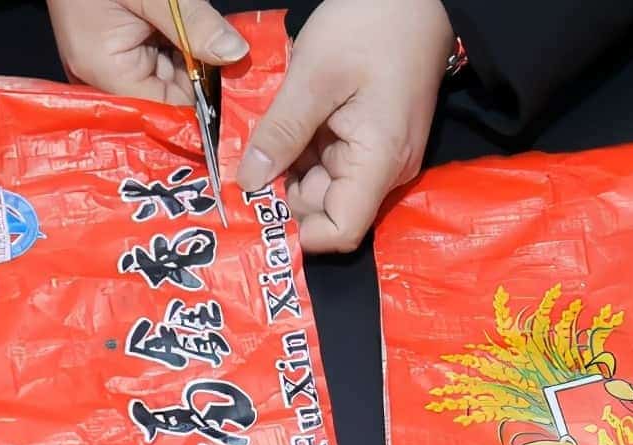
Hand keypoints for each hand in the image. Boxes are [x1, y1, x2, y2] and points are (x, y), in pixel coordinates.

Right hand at [46, 0, 248, 104]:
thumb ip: (193, 24)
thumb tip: (235, 54)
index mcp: (104, 71)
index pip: (162, 109)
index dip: (199, 106)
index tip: (237, 96)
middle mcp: (103, 77)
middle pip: (164, 98)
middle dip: (199, 82)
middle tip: (238, 70)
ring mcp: (109, 63)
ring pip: (165, 79)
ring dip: (193, 66)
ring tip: (221, 53)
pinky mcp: (117, 49)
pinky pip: (157, 61)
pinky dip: (180, 52)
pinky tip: (202, 45)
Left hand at [237, 0, 452, 252]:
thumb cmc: (370, 24)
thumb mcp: (314, 77)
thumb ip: (281, 133)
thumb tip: (248, 183)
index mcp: (378, 161)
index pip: (341, 231)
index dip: (300, 231)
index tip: (260, 205)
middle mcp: (384, 171)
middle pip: (325, 209)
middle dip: (285, 191)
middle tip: (251, 157)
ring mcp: (379, 157)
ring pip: (322, 185)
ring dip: (290, 167)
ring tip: (269, 132)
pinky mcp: (369, 141)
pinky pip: (328, 161)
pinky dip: (302, 150)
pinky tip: (287, 124)